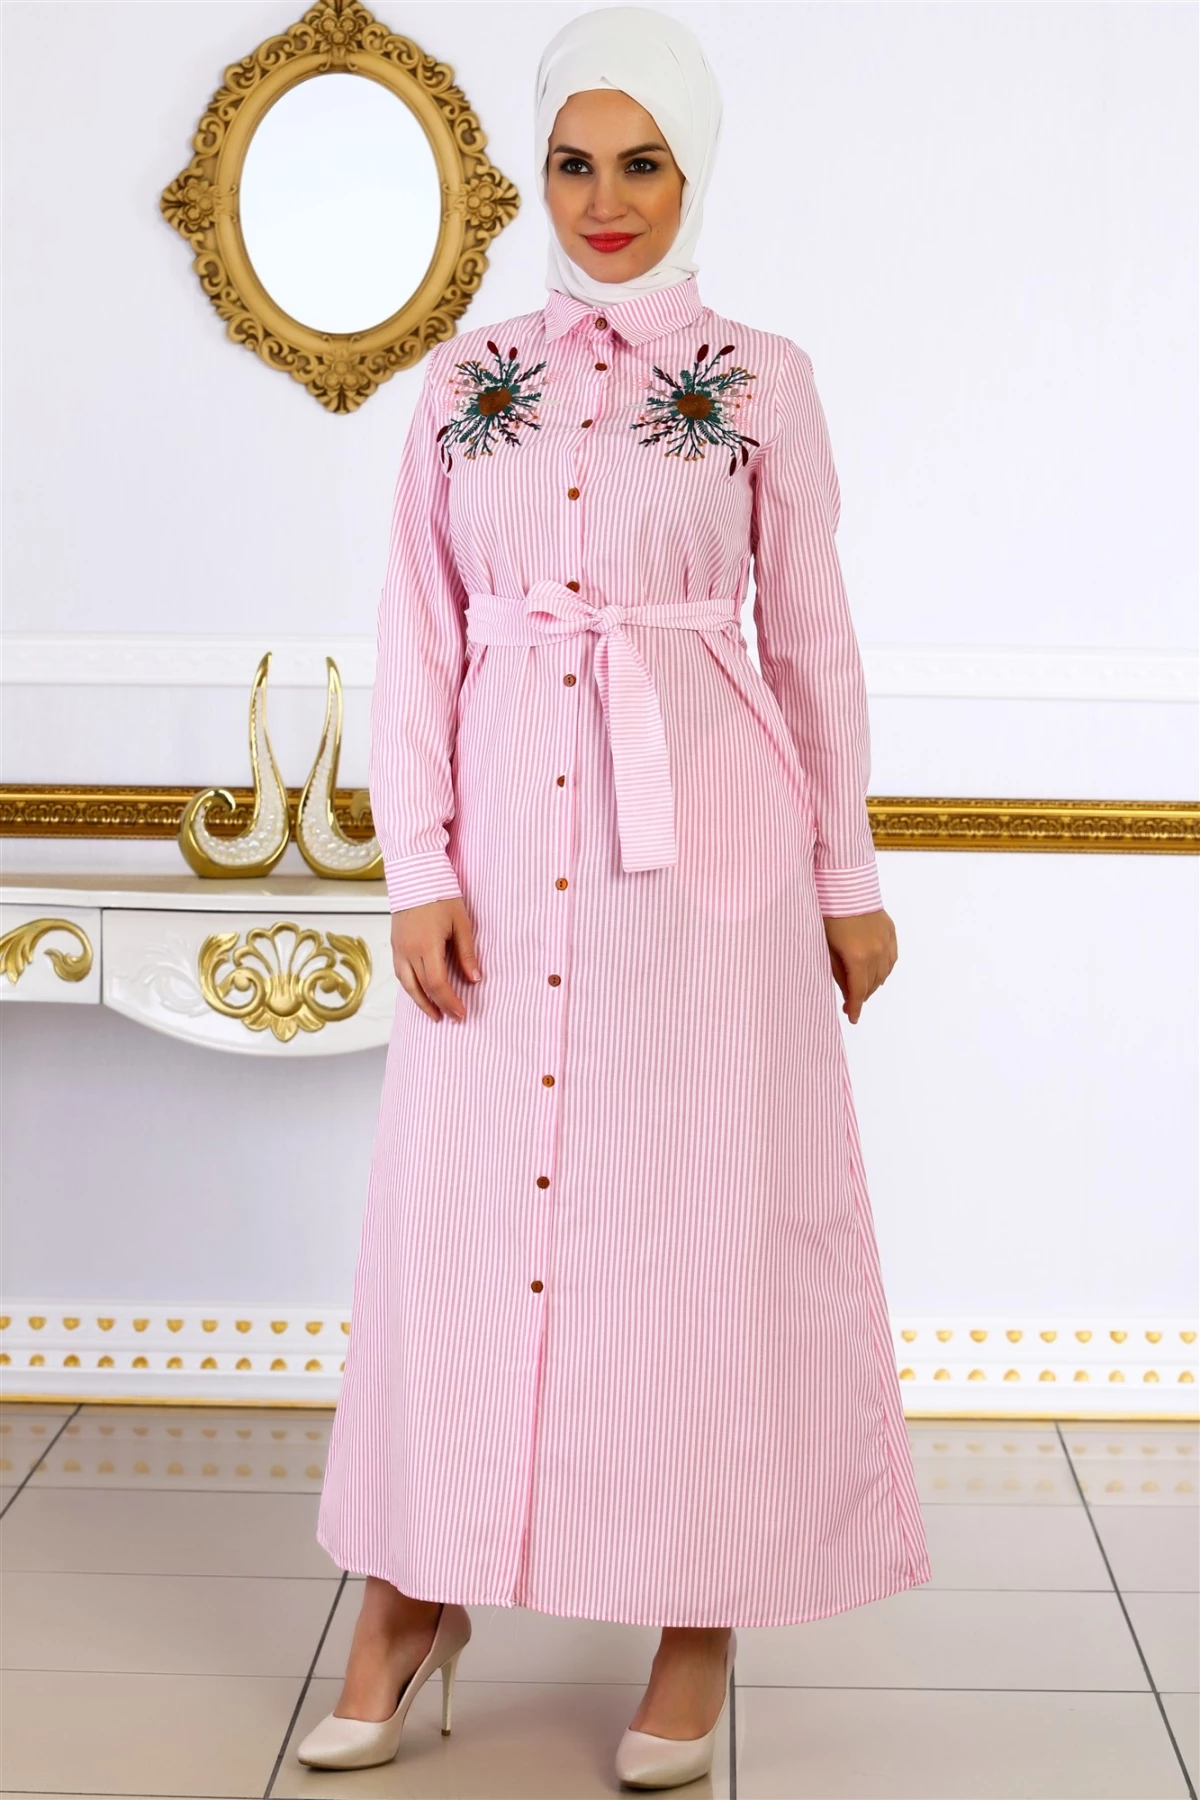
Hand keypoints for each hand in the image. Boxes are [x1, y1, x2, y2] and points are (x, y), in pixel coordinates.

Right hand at [390, 897, 480, 1020]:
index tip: (462, 1013)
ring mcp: (398, 948)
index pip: (437, 984)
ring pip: (406, 984)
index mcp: (426, 946)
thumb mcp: (461, 924)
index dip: (450, 1001)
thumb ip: (467, 953)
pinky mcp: (395, 944)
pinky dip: (411, 987)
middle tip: (452, 1018)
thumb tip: (474, 979)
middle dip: (437, 1006)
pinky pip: (400, 973)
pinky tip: (421, 992)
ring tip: (435, 1013)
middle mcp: (408, 950)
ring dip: (421, 1001)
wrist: (415, 876)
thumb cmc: (441, 896)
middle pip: (421, 988)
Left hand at [822, 909, 896, 1023]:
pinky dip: (883, 969)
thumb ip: (838, 972)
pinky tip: (875, 971)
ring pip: (884, 974)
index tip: (852, 1018)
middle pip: (872, 985)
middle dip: (861, 996)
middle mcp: (876, 952)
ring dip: (873, 984)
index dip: (855, 1007)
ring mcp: (886, 941)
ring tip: (861, 987)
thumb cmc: (830, 916)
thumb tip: (847, 992)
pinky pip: (891, 959)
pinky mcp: (891, 932)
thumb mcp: (827, 947)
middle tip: (850, 1003)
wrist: (846, 885)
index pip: (858, 991)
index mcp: (858, 957)